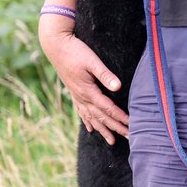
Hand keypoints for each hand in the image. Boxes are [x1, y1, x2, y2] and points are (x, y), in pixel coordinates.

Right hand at [39, 20, 128, 144]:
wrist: (55, 46)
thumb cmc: (75, 51)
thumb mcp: (92, 61)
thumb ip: (105, 75)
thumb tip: (118, 87)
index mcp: (88, 91)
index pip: (108, 108)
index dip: (120, 117)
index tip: (131, 125)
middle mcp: (82, 97)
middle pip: (101, 117)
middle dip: (115, 128)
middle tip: (129, 137)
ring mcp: (77, 96)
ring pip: (91, 118)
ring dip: (102, 129)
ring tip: (112, 141)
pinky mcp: (74, 92)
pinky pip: (82, 112)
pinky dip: (87, 121)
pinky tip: (90, 128)